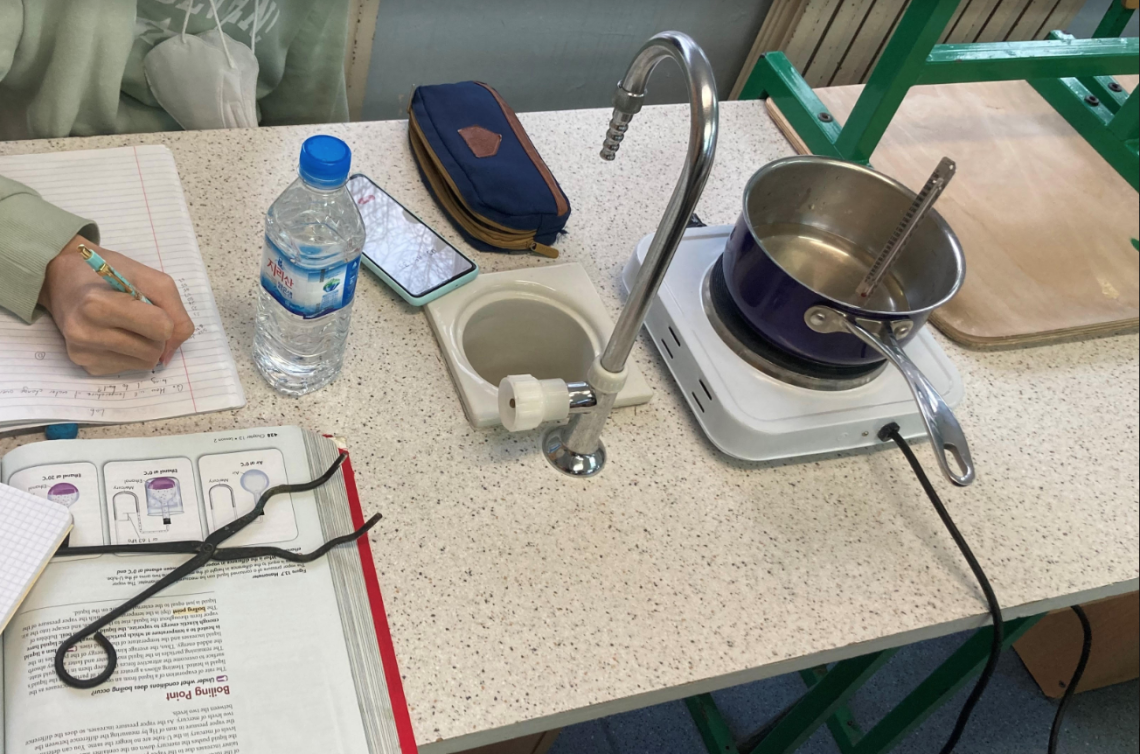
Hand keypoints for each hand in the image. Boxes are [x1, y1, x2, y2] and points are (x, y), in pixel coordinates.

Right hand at [37, 236, 194, 375]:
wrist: (64, 278)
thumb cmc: (110, 274)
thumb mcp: (150, 278)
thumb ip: (175, 310)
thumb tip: (173, 350)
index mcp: (99, 305)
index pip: (162, 328)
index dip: (165, 317)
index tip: (149, 305)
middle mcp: (85, 332)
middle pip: (154, 350)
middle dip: (156, 334)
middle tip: (139, 316)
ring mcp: (82, 352)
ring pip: (145, 363)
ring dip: (145, 345)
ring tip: (126, 324)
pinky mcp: (84, 365)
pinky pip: (128, 368)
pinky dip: (129, 353)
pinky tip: (113, 334)